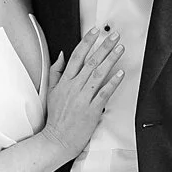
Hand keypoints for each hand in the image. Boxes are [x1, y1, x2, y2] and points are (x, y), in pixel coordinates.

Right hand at [41, 26, 127, 162]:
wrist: (57, 139)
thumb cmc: (56, 118)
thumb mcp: (50, 92)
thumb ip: (56, 72)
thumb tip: (61, 55)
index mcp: (64, 82)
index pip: (76, 56)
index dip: (86, 42)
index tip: (95, 31)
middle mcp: (74, 87)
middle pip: (90, 62)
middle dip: (103, 46)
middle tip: (114, 36)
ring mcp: (83, 98)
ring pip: (99, 74)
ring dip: (111, 59)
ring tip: (120, 49)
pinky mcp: (92, 109)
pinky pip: (104, 92)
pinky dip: (113, 82)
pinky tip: (120, 73)